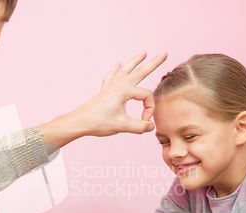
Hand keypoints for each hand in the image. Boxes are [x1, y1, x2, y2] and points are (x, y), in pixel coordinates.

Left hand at [39, 51, 166, 149]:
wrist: (80, 122)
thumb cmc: (99, 123)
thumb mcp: (123, 126)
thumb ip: (140, 126)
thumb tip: (151, 126)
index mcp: (124, 91)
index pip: (146, 96)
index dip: (149, 109)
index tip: (144, 121)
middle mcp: (118, 85)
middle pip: (140, 71)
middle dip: (153, 63)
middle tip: (164, 53)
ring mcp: (110, 87)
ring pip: (126, 70)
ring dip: (135, 61)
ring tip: (143, 52)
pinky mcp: (104, 91)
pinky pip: (112, 76)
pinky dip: (116, 70)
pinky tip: (117, 64)